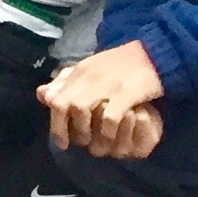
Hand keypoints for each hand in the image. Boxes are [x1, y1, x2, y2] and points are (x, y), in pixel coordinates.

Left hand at [40, 40, 165, 159]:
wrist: (154, 52)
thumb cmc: (121, 64)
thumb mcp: (89, 68)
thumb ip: (67, 81)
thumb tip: (43, 95)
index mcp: (79, 71)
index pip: (54, 97)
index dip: (54, 121)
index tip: (60, 140)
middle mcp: (88, 77)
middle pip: (62, 104)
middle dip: (62, 128)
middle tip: (71, 144)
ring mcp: (106, 84)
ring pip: (79, 108)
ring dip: (83, 128)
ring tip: (90, 141)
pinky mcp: (126, 92)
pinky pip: (109, 116)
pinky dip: (106, 129)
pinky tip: (110, 135)